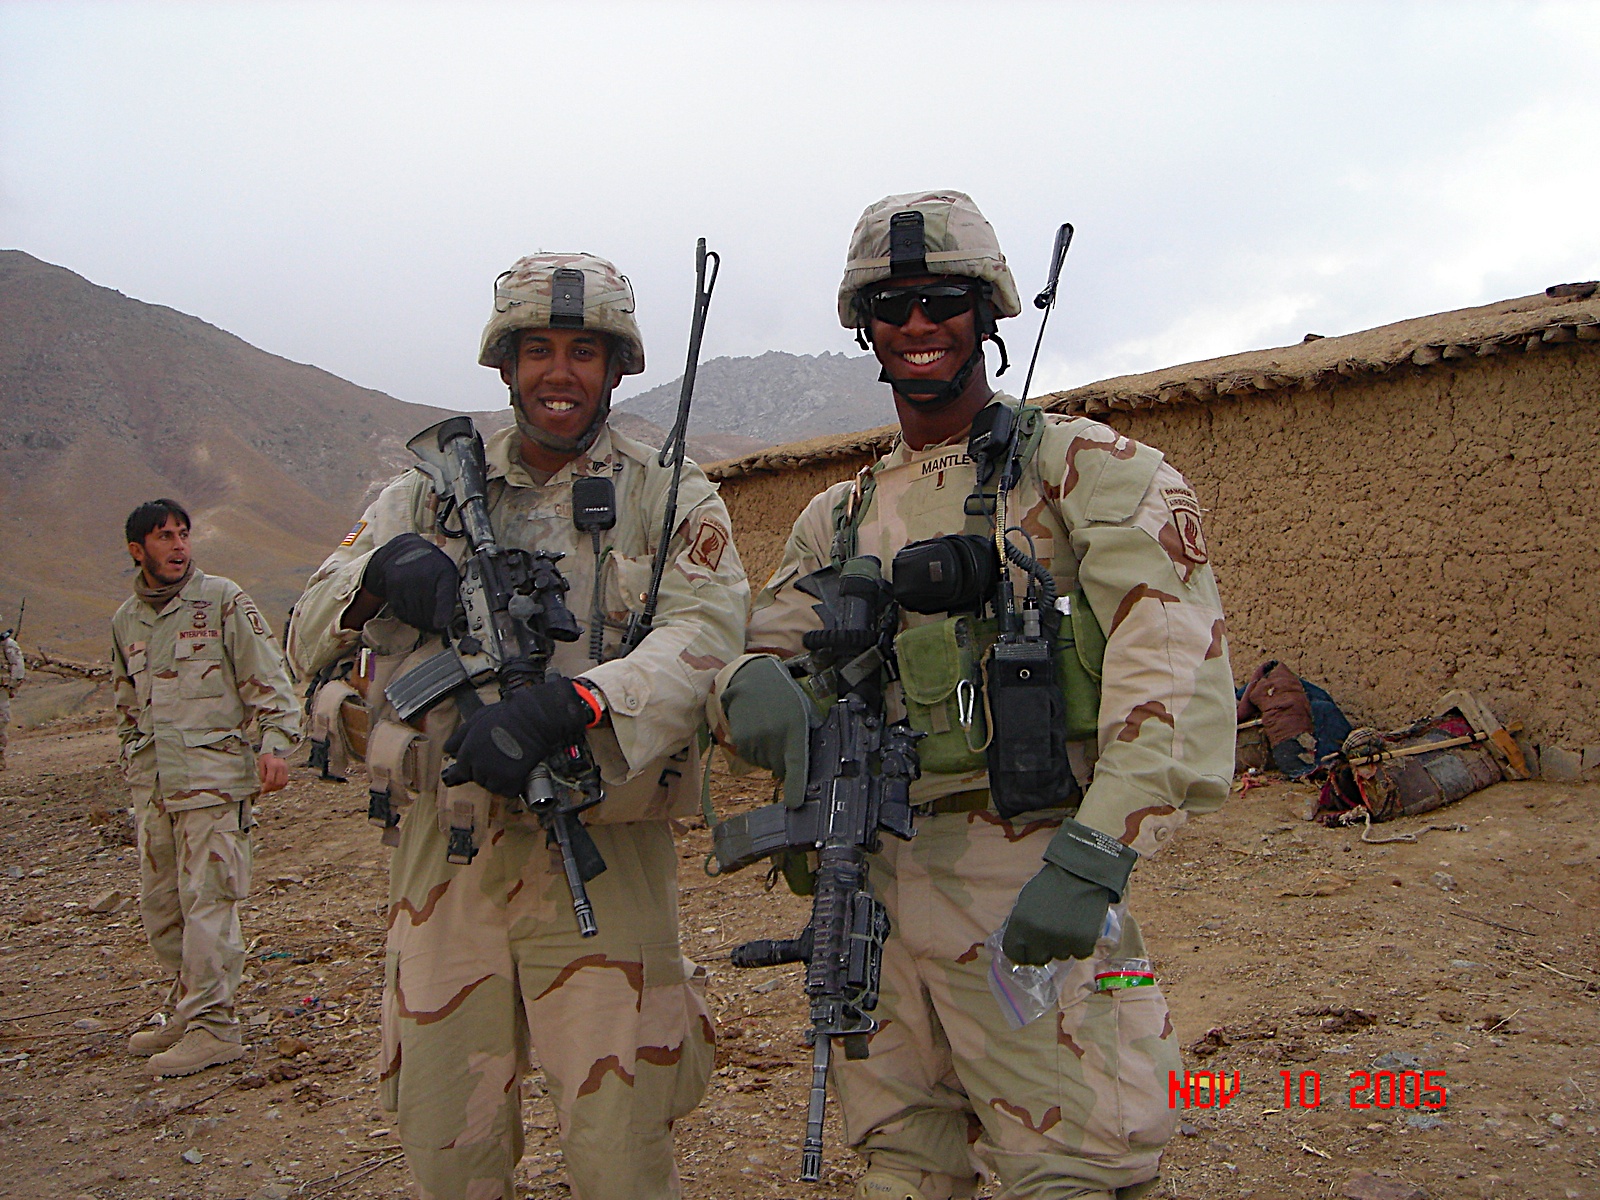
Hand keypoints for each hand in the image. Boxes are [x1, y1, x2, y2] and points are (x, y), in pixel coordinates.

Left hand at [257, 754, 288, 793]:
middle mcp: (280, 768)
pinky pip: (285, 781)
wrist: (275, 750)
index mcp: (272, 766)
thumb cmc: (266, 757)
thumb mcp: (261, 764)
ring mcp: (285, 769)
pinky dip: (281, 785)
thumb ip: (262, 774)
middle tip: (266, 790)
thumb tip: (264, 783)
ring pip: (282, 783)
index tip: (262, 791)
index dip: (266, 787)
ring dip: (276, 788)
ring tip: (271, 788)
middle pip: (277, 783)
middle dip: (271, 789)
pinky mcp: (287, 770)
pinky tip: (276, 786)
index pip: (270, 780)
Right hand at [361, 533, 457, 632]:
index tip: (442, 625)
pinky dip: (409, 618)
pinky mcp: (393, 589)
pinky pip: (402, 612)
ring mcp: (406, 582)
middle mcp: (423, 576)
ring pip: (414, 614)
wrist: (402, 551)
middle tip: (436, 628)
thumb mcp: (446, 572)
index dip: (443, 612)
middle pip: (428, 611)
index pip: (444, 594)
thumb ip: (449, 592)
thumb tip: (449, 618)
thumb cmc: (430, 565)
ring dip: (421, 623)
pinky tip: (414, 615)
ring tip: (427, 623)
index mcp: (442, 572)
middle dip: (433, 624)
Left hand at [441, 680, 590, 797]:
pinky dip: (513, 786)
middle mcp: (479, 766)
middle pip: (478, 779)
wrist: (533, 719)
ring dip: (499, 779)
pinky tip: (518, 771)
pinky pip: (507, 792)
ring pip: (492, 787)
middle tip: (499, 757)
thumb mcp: (477, 719)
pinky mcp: (512, 781)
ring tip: (510, 762)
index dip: (466, 769)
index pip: (460, 771)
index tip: (470, 769)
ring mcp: (495, 775)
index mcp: (468, 751)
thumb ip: (460, 736)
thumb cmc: (507, 715)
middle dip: (486, 771)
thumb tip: (448, 750)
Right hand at [721, 656, 815, 807]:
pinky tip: (759, 731)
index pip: (797, 765)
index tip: (795, 804)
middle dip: (785, 761)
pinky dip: (758, 751)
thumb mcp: (804, 713)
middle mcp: (773, 737)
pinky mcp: (740, 741)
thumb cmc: (785, 698)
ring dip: (770, 754)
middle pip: (781, 769)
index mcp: (795, 729)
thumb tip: (813, 768)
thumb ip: (808, 738)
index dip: (796, 787)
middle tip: (784, 738)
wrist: (753, 680)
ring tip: (771, 729)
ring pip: (766, 764)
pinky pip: (753, 758)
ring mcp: (755, 740)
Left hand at [1001, 818, 1139, 964]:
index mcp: (1020, 925)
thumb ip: (1019, 923)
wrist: (1082, 873)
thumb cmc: (1051, 885)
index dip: (1021, 952)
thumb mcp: (1025, 900)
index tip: (1028, 948)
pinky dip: (1081, 944)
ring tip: (1068, 925)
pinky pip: (1079, 953)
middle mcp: (1039, 937)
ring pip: (1060, 956)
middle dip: (1043, 950)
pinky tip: (1080, 928)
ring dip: (1063, 945)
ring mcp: (1062, 943)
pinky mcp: (1083, 944)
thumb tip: (1017, 944)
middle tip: (1050, 936)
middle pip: (1037, 959)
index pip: (1014, 954)